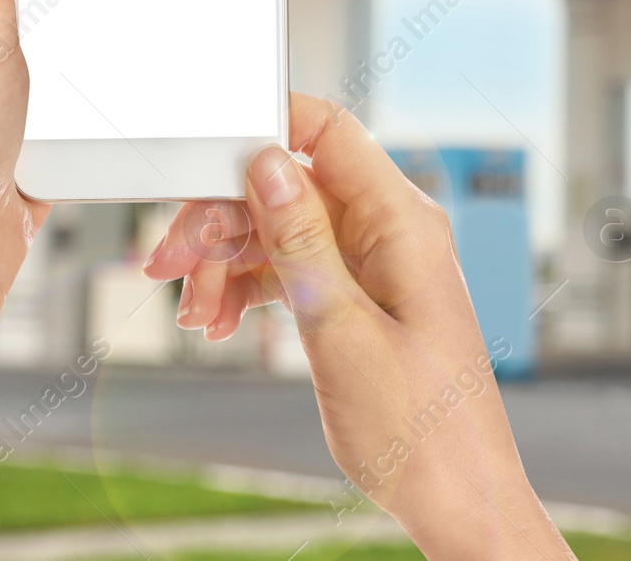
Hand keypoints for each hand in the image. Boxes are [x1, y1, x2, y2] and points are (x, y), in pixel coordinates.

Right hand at [146, 95, 570, 558]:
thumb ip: (302, 243)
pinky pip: (294, 270)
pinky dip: (251, 290)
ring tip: (192, 310)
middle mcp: (391, 233)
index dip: (263, 127)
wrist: (458, 503)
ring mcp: (375, 267)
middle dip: (225, 216)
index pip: (328, 131)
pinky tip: (218, 322)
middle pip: (290, 183)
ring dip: (228, 261)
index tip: (200, 154)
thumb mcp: (343, 332)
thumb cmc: (423, 432)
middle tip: (172, 261)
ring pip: (283, 229)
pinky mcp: (359, 301)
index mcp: (403, 223)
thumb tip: (268, 163)